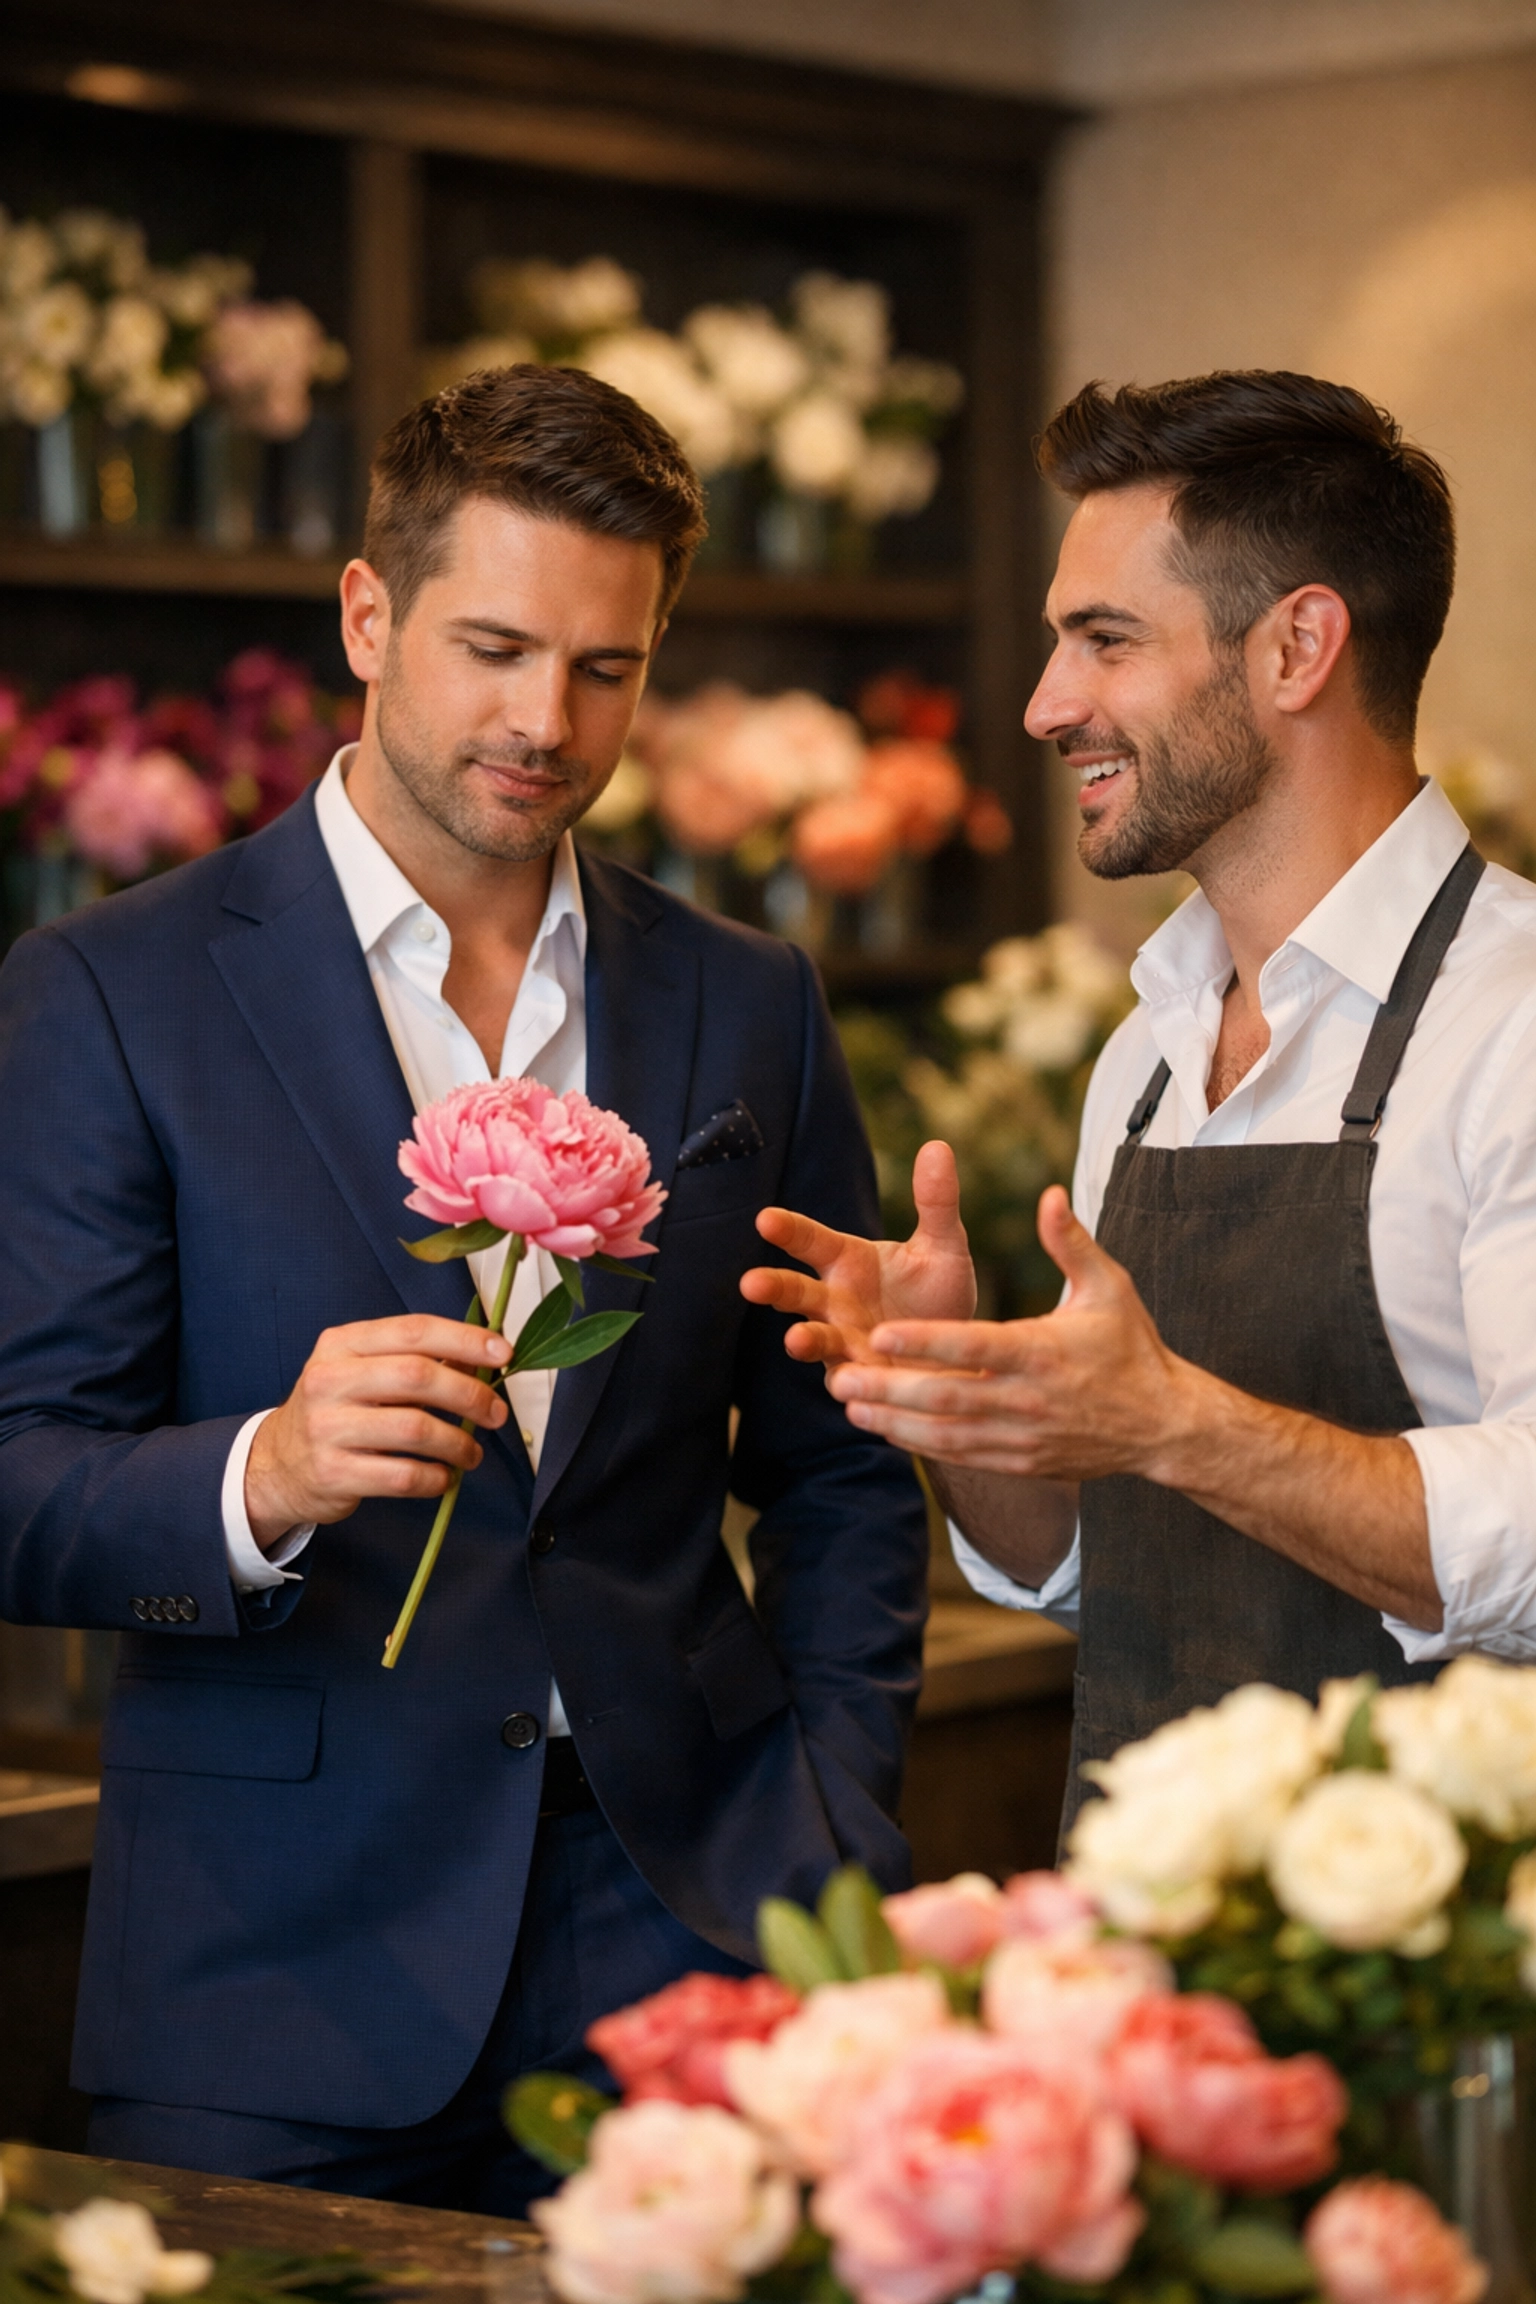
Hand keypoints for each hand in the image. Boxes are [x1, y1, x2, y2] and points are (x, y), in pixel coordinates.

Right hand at [246, 1314, 510, 1546]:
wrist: (277, 1464)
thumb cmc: (338, 1411)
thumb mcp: (362, 1372)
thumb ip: (414, 1361)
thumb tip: (483, 1363)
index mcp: (342, 1344)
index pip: (413, 1331)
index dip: (465, 1339)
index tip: (503, 1354)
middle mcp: (330, 1380)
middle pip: (417, 1377)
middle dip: (469, 1394)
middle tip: (496, 1413)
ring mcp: (327, 1428)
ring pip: (415, 1430)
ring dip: (458, 1443)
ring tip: (472, 1452)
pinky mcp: (333, 1473)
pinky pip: (403, 1476)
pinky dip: (435, 1478)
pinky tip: (443, 1476)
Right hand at [740, 1140, 977, 1371]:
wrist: (960, 1354)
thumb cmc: (941, 1296)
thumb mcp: (944, 1247)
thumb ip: (936, 1203)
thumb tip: (937, 1146)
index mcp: (848, 1261)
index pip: (811, 1241)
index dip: (788, 1230)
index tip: (765, 1219)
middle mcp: (835, 1302)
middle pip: (796, 1292)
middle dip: (773, 1288)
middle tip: (750, 1283)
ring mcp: (843, 1344)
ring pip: (813, 1340)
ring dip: (803, 1341)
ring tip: (796, 1342)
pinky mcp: (861, 1380)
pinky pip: (848, 1383)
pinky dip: (847, 1384)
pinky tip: (848, 1386)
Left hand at [826, 1184, 1195, 1477]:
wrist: (1163, 1424)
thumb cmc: (1131, 1347)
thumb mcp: (1109, 1287)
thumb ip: (1070, 1242)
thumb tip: (1048, 1193)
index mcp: (1042, 1352)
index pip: (975, 1346)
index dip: (927, 1342)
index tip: (883, 1333)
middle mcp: (1027, 1398)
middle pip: (948, 1396)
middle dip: (891, 1389)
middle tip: (841, 1377)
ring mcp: (1023, 1436)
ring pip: (947, 1433)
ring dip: (895, 1421)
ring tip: (848, 1406)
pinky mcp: (1021, 1462)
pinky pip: (962, 1456)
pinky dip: (921, 1445)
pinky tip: (885, 1430)